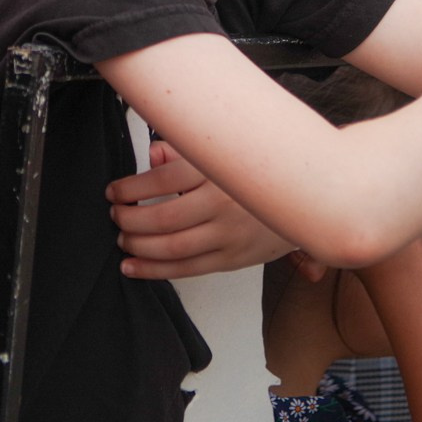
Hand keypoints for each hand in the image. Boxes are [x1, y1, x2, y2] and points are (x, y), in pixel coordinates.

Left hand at [109, 140, 292, 277]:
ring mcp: (228, 235)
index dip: (131, 187)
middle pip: (163, 217)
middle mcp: (223, 203)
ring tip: (122, 239)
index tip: (114, 191)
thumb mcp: (225, 151)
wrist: (307, 200)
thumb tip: (154, 155)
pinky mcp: (232, 259)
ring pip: (172, 247)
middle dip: (130, 219)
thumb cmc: (260, 173)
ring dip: (139, 245)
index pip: (163, 179)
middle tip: (116, 215)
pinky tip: (133, 266)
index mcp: (219, 171)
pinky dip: (155, 270)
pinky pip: (187, 269)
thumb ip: (186, 151)